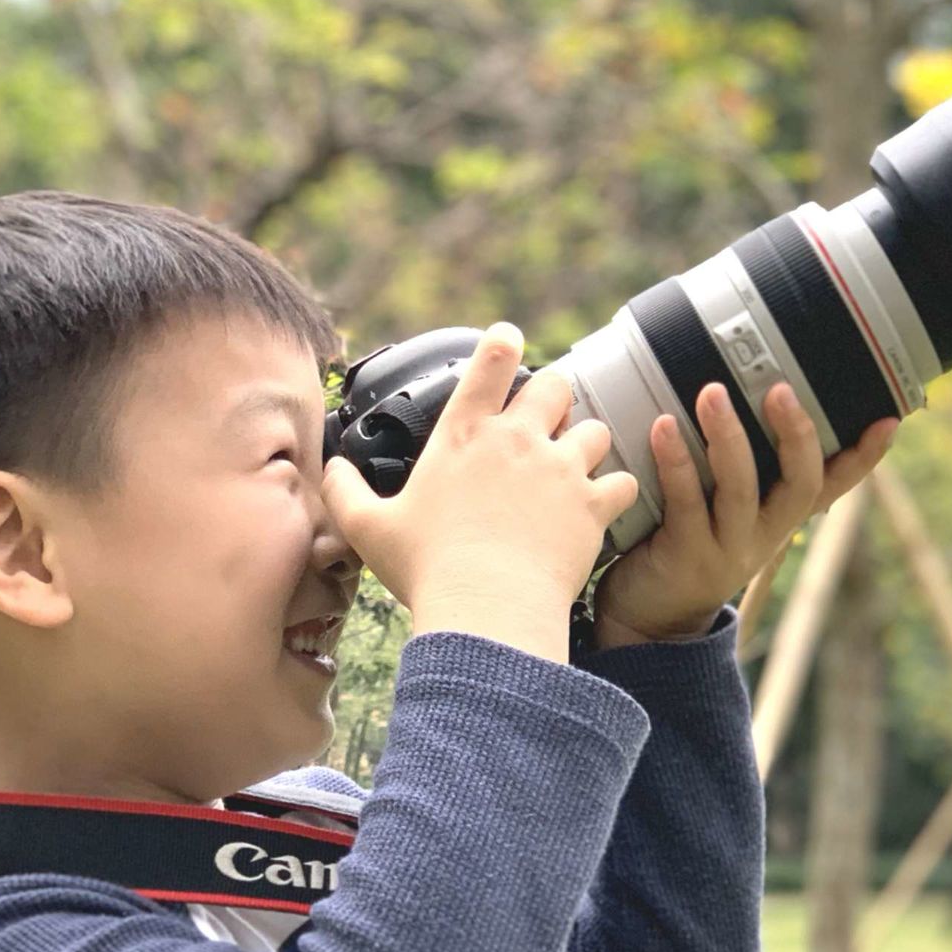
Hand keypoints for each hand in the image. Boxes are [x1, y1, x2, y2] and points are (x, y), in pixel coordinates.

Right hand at [322, 323, 640, 660]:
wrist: (487, 611)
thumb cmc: (428, 570)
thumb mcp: (368, 529)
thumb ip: (344, 492)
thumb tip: (330, 469)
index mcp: (464, 435)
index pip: (490, 362)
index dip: (503, 343)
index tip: (509, 340)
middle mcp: (517, 441)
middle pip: (556, 385)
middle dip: (554, 398)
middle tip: (545, 424)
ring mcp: (559, 469)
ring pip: (595, 430)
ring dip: (586, 444)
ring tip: (574, 468)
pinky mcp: (592, 505)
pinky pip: (622, 482)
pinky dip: (616, 491)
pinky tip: (603, 505)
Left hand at [590, 381, 897, 648]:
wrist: (649, 618)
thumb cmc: (683, 545)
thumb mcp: (723, 510)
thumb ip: (735, 466)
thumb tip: (731, 390)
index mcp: (780, 518)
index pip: (833, 485)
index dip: (864, 457)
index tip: (888, 420)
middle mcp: (764, 535)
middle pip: (800, 484)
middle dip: (796, 434)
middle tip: (779, 388)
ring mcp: (728, 549)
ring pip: (741, 490)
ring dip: (728, 437)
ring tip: (713, 393)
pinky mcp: (687, 557)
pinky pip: (687, 505)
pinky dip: (676, 463)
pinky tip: (663, 428)